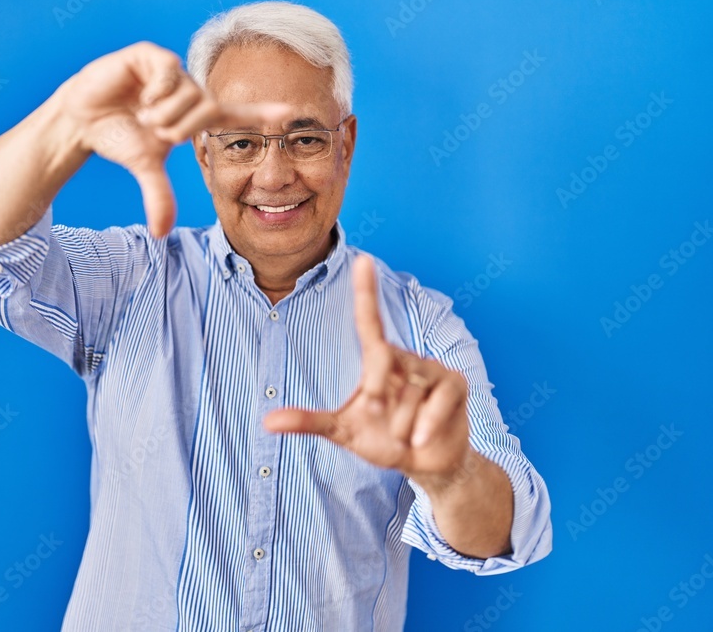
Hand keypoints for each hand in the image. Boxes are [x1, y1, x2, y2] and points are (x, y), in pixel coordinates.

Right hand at [59, 41, 288, 237]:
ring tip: (143, 115)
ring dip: (164, 114)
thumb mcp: (144, 165)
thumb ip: (158, 195)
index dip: (263, 113)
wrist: (82, 117)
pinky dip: (155, 92)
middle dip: (182, 129)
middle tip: (159, 134)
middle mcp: (190, 90)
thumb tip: (161, 234)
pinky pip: (168, 72)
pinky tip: (139, 96)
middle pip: (209, 108)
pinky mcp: (151, 55)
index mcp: (195, 114)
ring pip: (189, 94)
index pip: (238, 114)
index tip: (292, 112)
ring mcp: (172, 72)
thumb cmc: (118, 136)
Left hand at [263, 255, 472, 485]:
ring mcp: (434, 369)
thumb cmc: (384, 439)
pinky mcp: (456, 385)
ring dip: (400, 424)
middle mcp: (406, 357)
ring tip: (404, 435)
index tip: (362, 259)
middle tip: (377, 415)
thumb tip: (266, 421)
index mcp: (379, 361)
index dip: (366, 290)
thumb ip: (308, 422)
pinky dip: (424, 427)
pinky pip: (436, 403)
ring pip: (408, 393)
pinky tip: (421, 440)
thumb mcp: (343, 432)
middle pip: (383, 360)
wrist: (425, 464)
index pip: (370, 321)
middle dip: (376, 394)